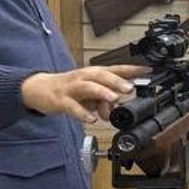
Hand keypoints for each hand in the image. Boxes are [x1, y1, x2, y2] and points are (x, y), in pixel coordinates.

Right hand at [22, 65, 138, 124]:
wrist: (40, 89)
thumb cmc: (70, 88)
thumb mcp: (91, 94)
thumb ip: (105, 101)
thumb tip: (115, 109)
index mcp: (94, 74)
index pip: (116, 69)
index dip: (132, 69)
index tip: (148, 71)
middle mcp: (85, 78)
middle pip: (102, 76)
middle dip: (116, 81)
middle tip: (130, 88)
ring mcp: (73, 88)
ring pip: (88, 88)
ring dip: (101, 93)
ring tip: (113, 100)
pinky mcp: (61, 100)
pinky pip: (73, 107)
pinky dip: (82, 113)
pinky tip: (91, 119)